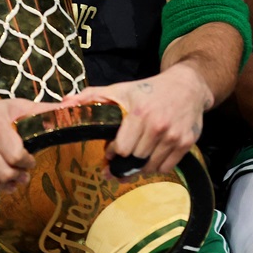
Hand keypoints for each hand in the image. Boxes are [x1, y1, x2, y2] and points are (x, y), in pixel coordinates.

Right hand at [0, 97, 53, 198]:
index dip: (26, 163)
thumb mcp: (18, 107)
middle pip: (4, 173)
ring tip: (9, 182)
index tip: (29, 161)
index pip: (16, 155)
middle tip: (21, 176)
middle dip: (16, 178)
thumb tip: (74, 109)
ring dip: (3, 187)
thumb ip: (45, 111)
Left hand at [72, 63, 212, 175]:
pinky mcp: (186, 143)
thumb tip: (65, 104)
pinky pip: (165, 167)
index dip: (113, 152)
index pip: (121, 149)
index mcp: (139, 113)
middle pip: (134, 159)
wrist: (188, 86)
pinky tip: (152, 155)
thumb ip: (91, 96)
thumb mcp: (120, 89)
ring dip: (140, 166)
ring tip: (136, 156)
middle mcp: (158, 126)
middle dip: (125, 161)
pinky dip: (156, 166)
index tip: (111, 150)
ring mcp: (173, 136)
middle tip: (121, 157)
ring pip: (149, 167)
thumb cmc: (149, 89)